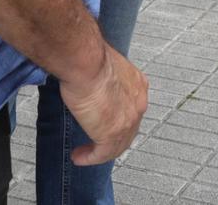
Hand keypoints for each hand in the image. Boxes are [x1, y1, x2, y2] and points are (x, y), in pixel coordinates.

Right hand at [62, 39, 147, 164]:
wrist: (86, 62)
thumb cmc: (89, 58)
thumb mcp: (104, 67)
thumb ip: (105, 79)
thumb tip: (93, 83)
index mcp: (138, 85)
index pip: (131, 110)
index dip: (119, 121)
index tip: (102, 125)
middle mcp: (138, 104)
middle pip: (128, 130)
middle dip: (111, 139)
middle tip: (94, 144)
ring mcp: (128, 120)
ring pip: (117, 145)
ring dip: (99, 152)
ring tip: (83, 153)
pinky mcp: (112, 133)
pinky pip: (102, 154)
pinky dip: (90, 158)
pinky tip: (79, 157)